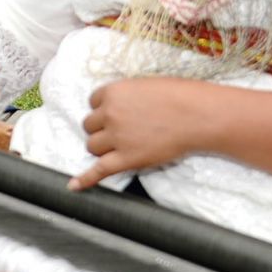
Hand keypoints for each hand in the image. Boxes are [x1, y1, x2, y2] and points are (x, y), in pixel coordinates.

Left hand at [70, 77, 207, 190]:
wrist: (197, 116)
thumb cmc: (179, 97)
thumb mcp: (146, 85)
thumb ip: (127, 96)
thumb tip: (120, 105)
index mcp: (113, 92)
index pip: (93, 101)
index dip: (104, 109)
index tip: (116, 113)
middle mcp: (110, 114)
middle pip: (89, 125)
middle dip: (102, 128)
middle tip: (122, 131)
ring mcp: (116, 137)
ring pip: (92, 146)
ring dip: (102, 148)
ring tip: (122, 147)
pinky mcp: (125, 159)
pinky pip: (99, 170)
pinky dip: (85, 179)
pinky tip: (74, 186)